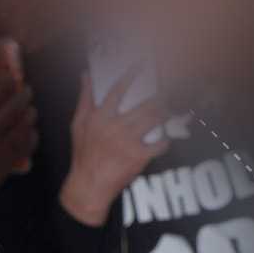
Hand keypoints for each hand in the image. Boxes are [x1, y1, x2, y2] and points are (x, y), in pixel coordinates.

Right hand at [0, 78, 36, 207]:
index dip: (4, 86)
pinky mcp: (6, 165)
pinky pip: (26, 147)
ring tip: (31, 111)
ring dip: (31, 116)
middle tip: (27, 91)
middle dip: (23, 97)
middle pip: (12, 110)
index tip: (10, 80)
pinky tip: (32, 132)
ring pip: (23, 127)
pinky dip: (32, 137)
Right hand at [59, 65, 163, 225]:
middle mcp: (115, 127)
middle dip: (160, 95)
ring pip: (154, 120)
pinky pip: (159, 144)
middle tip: (171, 88)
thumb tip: (85, 75)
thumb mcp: (78, 124)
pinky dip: (166, 140)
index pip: (117, 90)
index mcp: (99, 117)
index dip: (130, 76)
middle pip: (144, 104)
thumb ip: (84, 98)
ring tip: (175, 107)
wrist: (88, 186)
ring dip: (167, 113)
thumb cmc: (83, 155)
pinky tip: (167, 137)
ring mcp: (127, 142)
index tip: (141, 65)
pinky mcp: (138, 157)